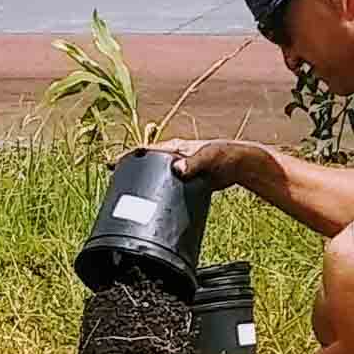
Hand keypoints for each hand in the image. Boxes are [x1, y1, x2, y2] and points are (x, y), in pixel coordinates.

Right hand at [123, 139, 265, 190]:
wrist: (241, 166)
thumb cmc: (227, 156)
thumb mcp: (210, 157)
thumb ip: (195, 162)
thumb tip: (177, 169)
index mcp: (174, 148)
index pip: (146, 150)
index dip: (129, 156)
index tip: (112, 163)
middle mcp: (173, 158)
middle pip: (146, 164)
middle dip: (128, 169)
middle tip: (112, 182)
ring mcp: (179, 170)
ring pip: (154, 177)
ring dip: (141, 183)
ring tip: (124, 197)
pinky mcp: (186, 181)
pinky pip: (166, 187)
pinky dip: (156, 193)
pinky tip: (151, 206)